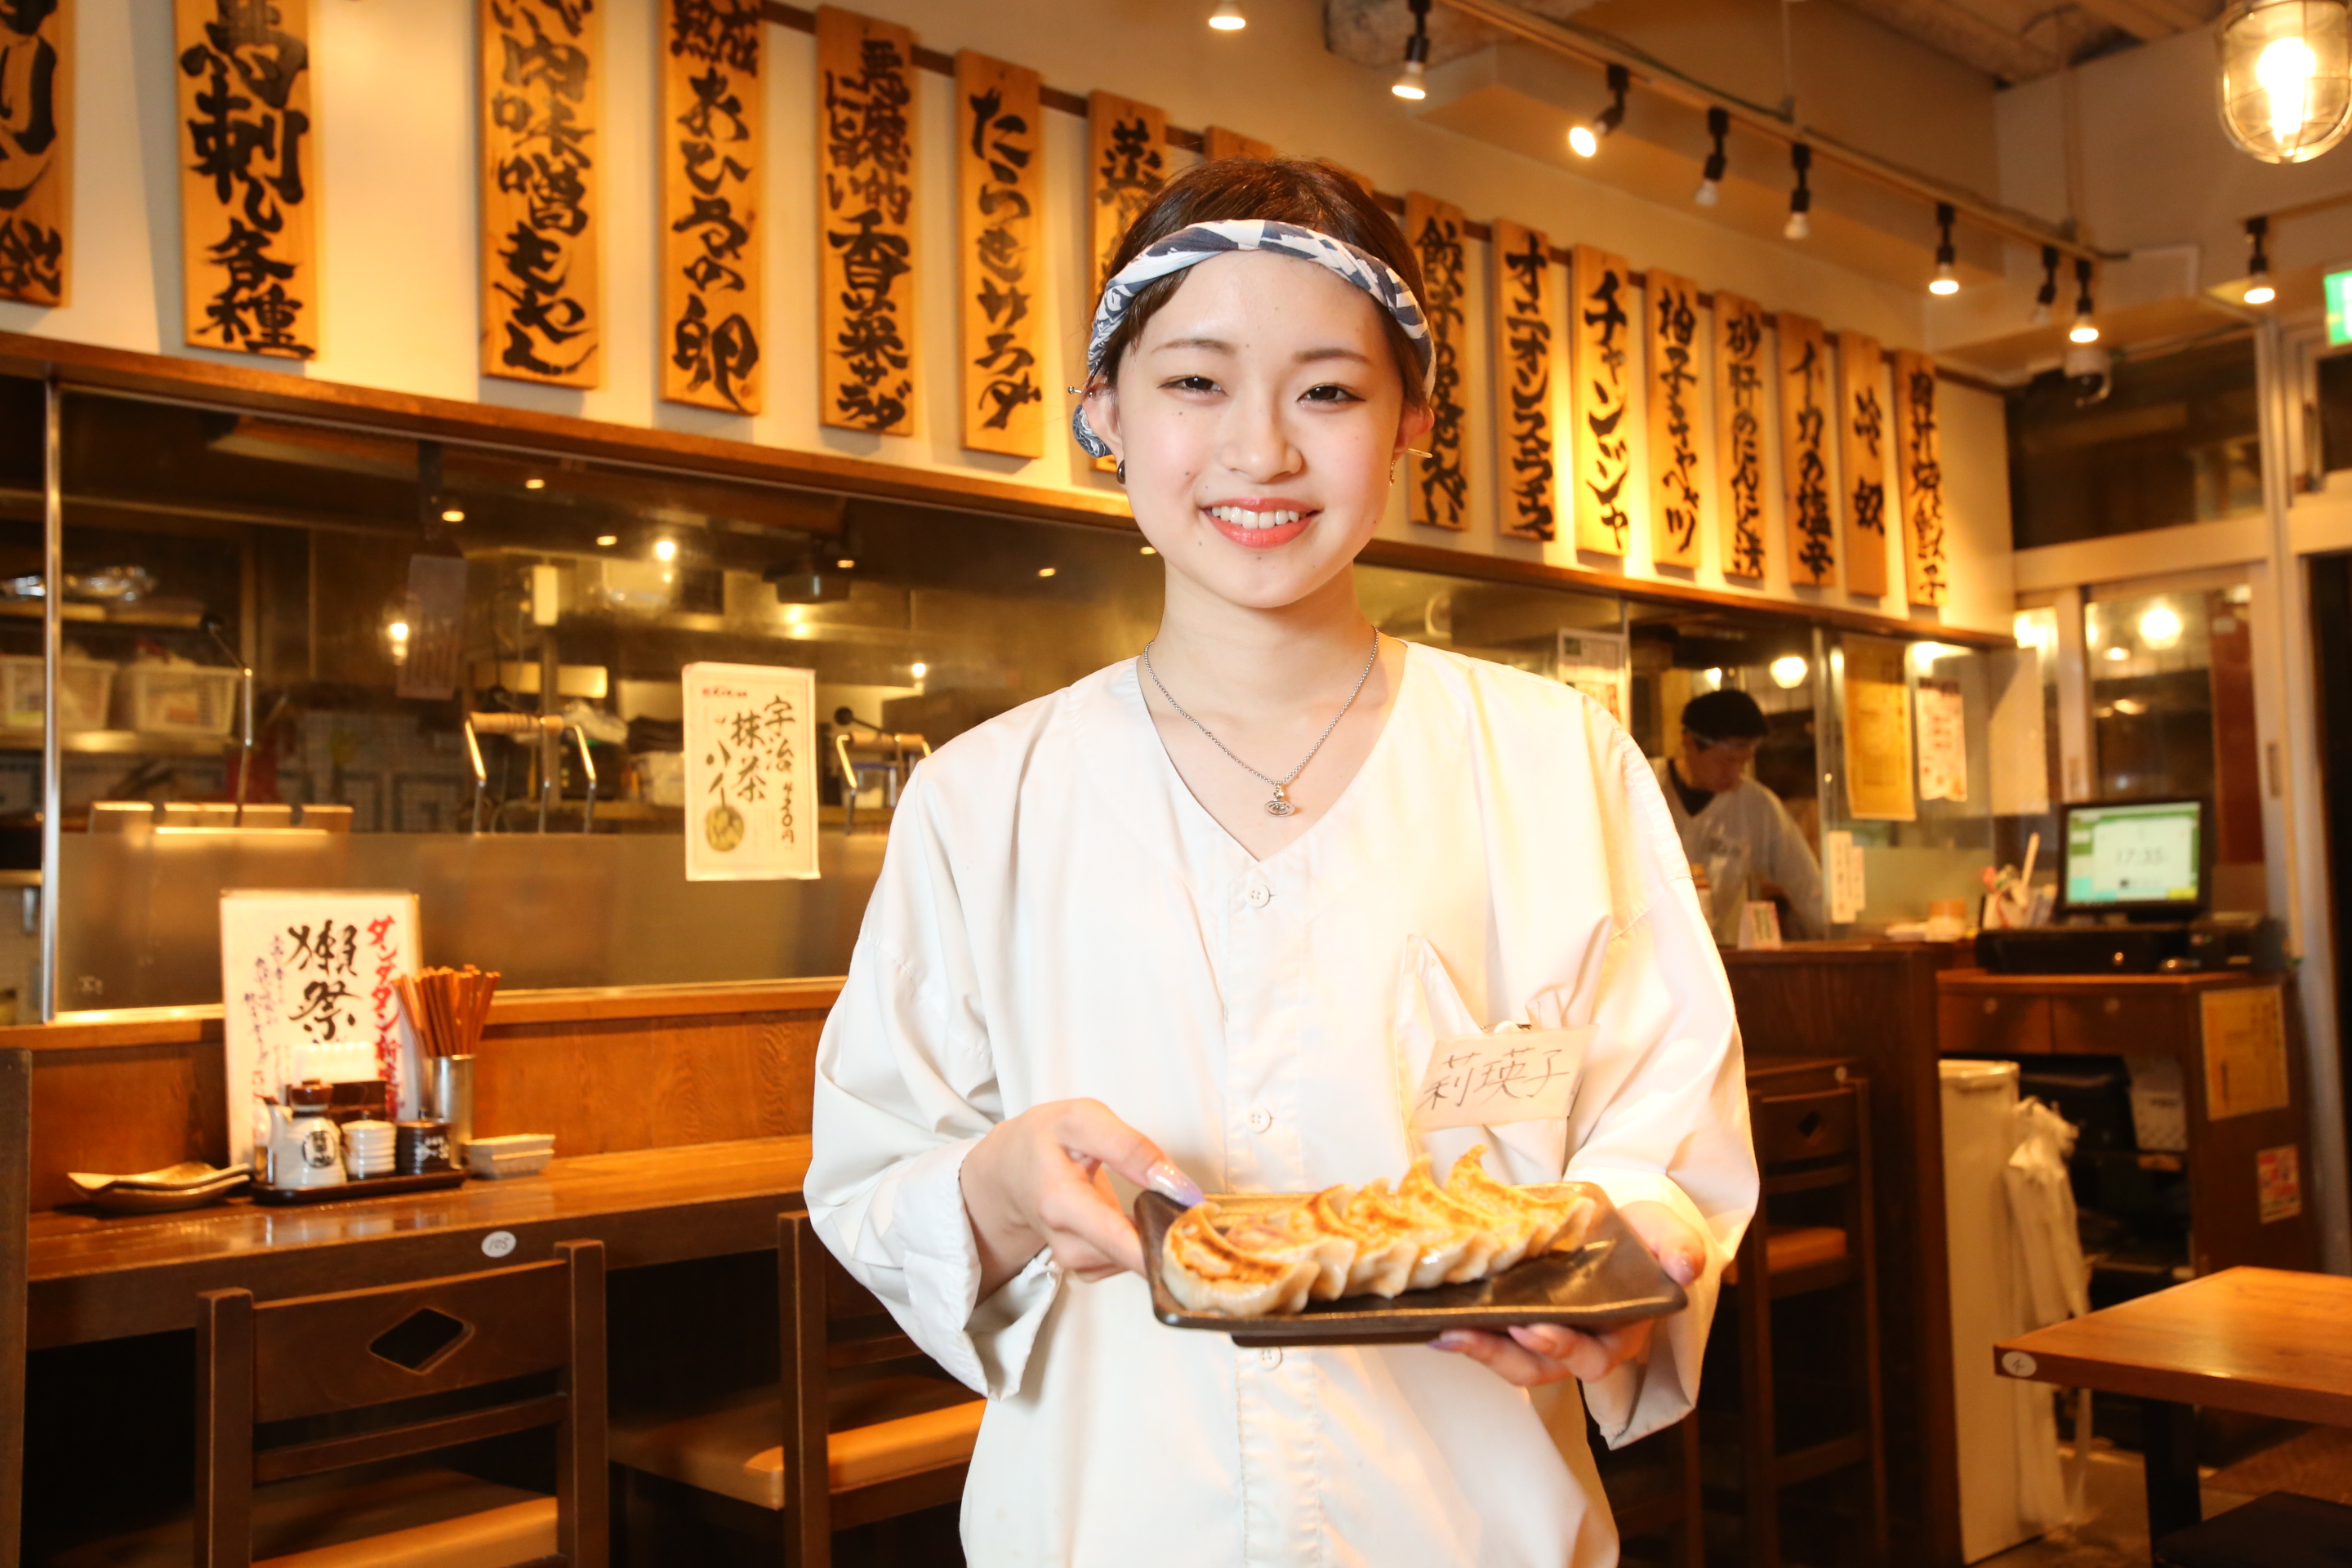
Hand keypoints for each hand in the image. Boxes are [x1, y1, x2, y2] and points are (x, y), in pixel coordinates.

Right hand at [960, 1099, 1203, 1298]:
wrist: (1009, 1170)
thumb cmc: (1046, 1138)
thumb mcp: (1083, 1120)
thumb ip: (1130, 1147)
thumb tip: (1177, 1185)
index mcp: (1059, 1201)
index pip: (1115, 1238)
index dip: (1161, 1244)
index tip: (1198, 1237)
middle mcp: (1065, 1241)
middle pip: (1133, 1257)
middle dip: (1171, 1241)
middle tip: (1201, 1221)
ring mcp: (1074, 1260)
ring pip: (1135, 1259)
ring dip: (1158, 1236)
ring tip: (1165, 1207)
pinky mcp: (1085, 1267)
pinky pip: (1128, 1262)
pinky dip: (1144, 1242)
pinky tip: (1141, 1218)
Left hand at [1431, 1198, 1707, 1386]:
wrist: (1618, 1220)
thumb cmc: (1643, 1234)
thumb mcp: (1667, 1233)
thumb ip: (1678, 1247)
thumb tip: (1685, 1266)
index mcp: (1617, 1332)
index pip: (1590, 1357)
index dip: (1562, 1348)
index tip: (1533, 1328)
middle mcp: (1577, 1342)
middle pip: (1538, 1368)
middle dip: (1500, 1356)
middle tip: (1463, 1334)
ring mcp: (1543, 1331)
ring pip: (1508, 1358)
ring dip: (1474, 1347)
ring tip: (1441, 1330)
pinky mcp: (1517, 1315)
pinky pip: (1491, 1331)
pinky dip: (1464, 1326)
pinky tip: (1432, 1315)